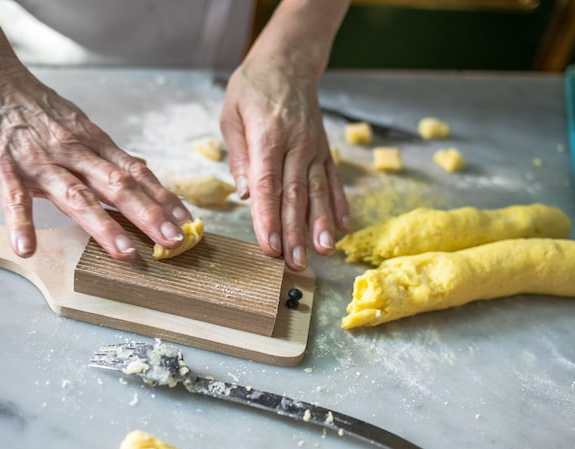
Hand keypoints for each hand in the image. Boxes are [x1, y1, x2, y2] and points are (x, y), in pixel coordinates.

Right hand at [0, 59, 190, 258]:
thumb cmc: (36, 108)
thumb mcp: (80, 126)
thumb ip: (106, 155)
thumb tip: (140, 174)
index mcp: (94, 145)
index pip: (137, 174)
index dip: (164, 199)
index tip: (187, 223)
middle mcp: (74, 153)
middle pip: (117, 186)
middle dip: (148, 215)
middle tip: (172, 241)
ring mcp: (40, 162)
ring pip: (76, 196)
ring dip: (102, 225)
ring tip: (123, 252)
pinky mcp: (4, 168)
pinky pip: (14, 199)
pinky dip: (21, 223)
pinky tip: (27, 247)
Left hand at [220, 62, 348, 270]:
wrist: (289, 60)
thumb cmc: (253, 87)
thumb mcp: (232, 114)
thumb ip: (239, 156)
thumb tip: (246, 194)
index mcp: (268, 137)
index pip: (268, 185)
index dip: (268, 218)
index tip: (269, 245)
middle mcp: (296, 145)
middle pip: (294, 195)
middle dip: (295, 232)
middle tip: (294, 262)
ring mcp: (314, 148)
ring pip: (317, 191)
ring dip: (319, 224)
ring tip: (322, 252)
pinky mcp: (324, 150)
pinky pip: (333, 180)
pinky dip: (338, 204)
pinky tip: (342, 227)